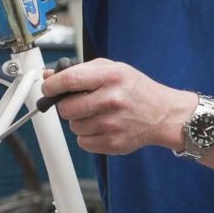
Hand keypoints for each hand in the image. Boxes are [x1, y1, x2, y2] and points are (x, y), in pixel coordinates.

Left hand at [40, 59, 191, 154]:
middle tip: (79, 103)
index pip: (69, 80)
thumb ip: (81, 70)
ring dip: (80, 121)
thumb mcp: (114, 69)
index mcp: (111, 76)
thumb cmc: (137, 90)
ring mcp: (112, 124)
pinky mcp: (113, 144)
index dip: (52, 85)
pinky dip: (88, 136)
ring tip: (97, 114)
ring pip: (73, 127)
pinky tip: (102, 127)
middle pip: (66, 108)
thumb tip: (50, 75)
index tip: (49, 88)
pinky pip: (83, 142)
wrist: (164, 114)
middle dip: (67, 106)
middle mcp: (112, 100)